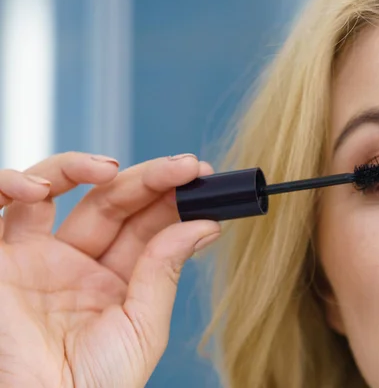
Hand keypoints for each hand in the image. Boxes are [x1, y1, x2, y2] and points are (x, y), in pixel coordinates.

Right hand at [0, 152, 219, 386]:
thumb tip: (204, 225)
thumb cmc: (94, 387)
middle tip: (183, 166)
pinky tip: (41, 188)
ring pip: (58, 188)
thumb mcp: (141, 326)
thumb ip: (164, 271)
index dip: (172, 197)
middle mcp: (76, 261)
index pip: (145, 223)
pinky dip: (14, 184)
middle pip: (112, 200)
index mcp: (114, 278)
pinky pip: (0, 207)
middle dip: (148, 178)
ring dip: (82, 167)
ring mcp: (36, 255)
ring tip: (111, 170)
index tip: (201, 176)